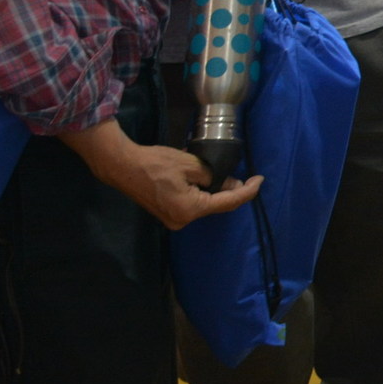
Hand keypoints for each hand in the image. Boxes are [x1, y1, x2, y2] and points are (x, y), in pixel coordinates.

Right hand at [64, 122, 262, 230]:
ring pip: (204, 206)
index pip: (228, 202)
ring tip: (225, 175)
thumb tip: (229, 183)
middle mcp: (182, 220)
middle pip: (216, 206)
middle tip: (245, 176)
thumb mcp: (191, 164)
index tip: (260, 180)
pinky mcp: (167, 214)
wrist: (122, 167)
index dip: (247, 191)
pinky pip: (192, 205)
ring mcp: (173, 220)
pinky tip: (205, 181)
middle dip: (231, 191)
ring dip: (215, 192)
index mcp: (190, 209)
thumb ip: (214, 176)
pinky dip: (201, 194)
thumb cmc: (155, 162)